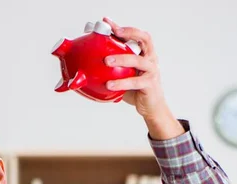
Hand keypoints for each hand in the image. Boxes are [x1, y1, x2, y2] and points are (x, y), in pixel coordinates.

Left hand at [103, 17, 183, 138]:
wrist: (151, 107)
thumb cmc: (136, 90)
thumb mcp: (123, 76)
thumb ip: (112, 70)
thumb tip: (84, 71)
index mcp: (144, 53)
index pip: (136, 35)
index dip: (123, 27)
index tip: (107, 21)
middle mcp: (150, 58)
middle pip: (144, 39)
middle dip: (128, 33)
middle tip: (112, 34)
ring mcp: (151, 70)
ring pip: (138, 60)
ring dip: (122, 58)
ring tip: (106, 61)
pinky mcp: (149, 84)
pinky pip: (135, 82)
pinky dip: (121, 83)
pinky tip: (110, 84)